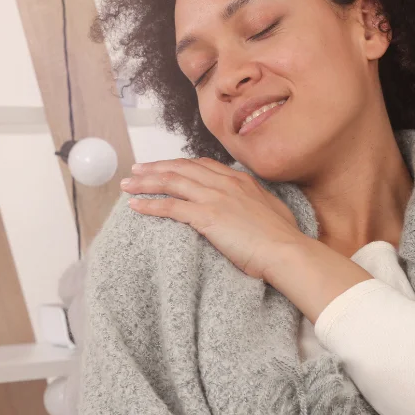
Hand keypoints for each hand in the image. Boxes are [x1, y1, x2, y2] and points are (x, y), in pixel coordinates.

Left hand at [119, 158, 302, 279]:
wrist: (286, 250)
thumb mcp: (271, 208)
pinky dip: (150, 204)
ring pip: (171, 182)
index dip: (179, 164)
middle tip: (137, 169)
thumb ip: (256, 201)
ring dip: (145, 182)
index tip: (165, 166)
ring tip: (127, 184)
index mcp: (240, 179)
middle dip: (155, 167)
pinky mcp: (207, 216)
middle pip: (181, 168)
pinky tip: (135, 206)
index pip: (202, 164)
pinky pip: (171, 206)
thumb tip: (252, 204)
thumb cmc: (283, 238)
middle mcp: (225, 183)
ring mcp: (215, 197)